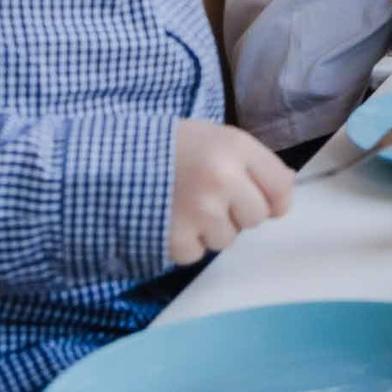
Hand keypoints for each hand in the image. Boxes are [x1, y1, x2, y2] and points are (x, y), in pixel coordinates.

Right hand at [167, 120, 293, 266]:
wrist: (105, 160)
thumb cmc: (167, 147)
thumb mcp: (214, 137)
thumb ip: (252, 162)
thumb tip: (285, 191)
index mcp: (235, 148)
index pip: (280, 188)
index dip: (274, 198)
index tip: (265, 199)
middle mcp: (223, 179)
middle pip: (256, 217)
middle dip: (238, 212)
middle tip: (208, 196)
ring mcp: (199, 212)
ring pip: (227, 239)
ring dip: (210, 229)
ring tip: (184, 205)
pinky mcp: (176, 238)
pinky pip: (196, 254)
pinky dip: (184, 243)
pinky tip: (168, 219)